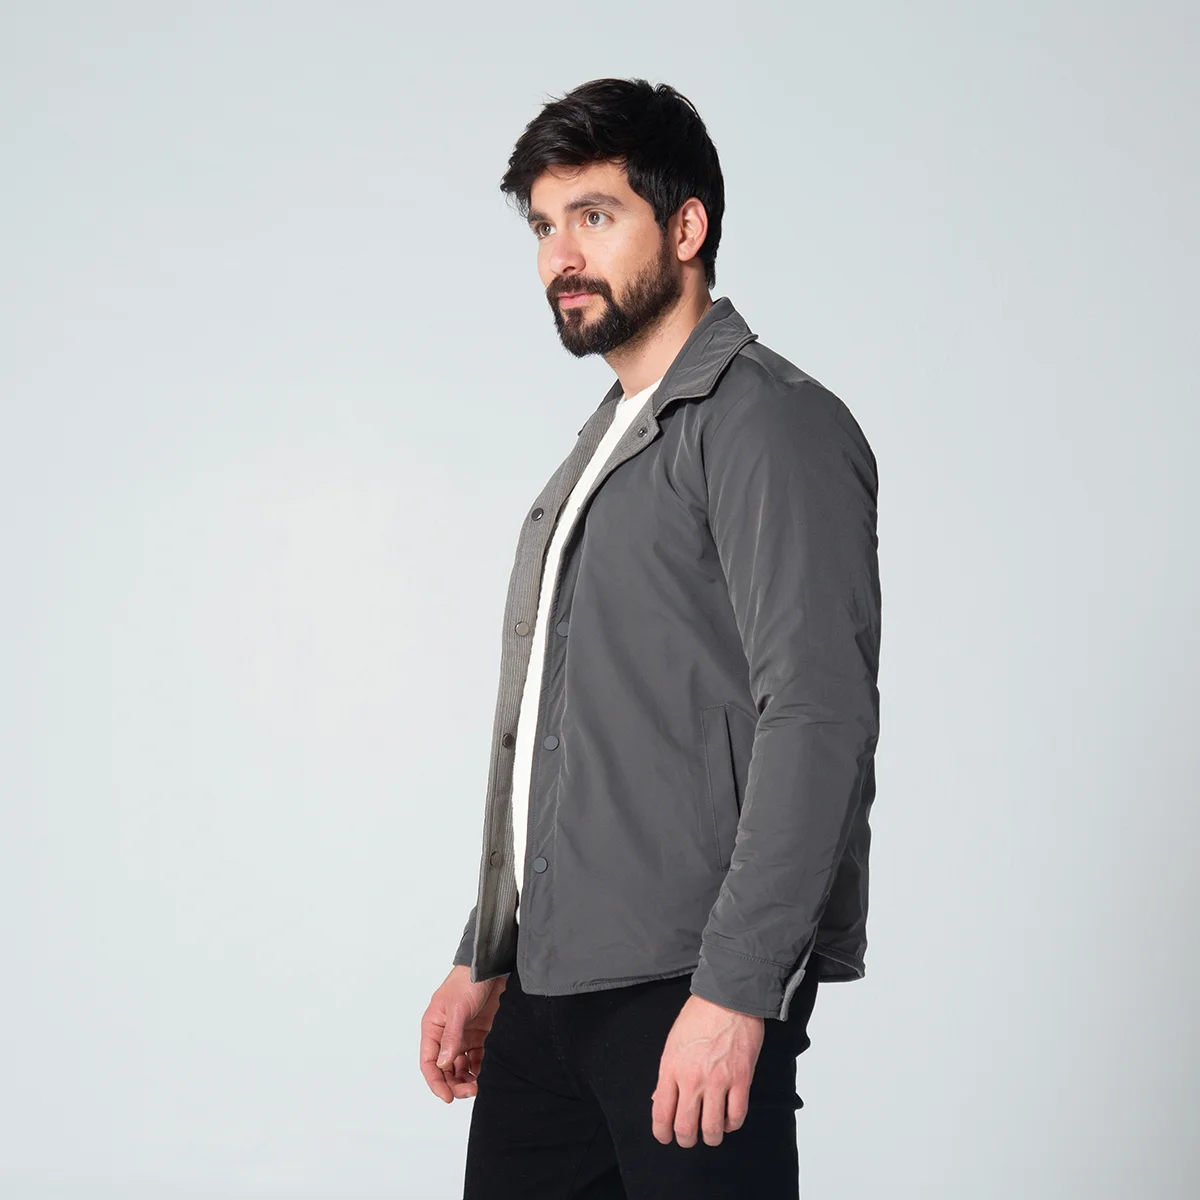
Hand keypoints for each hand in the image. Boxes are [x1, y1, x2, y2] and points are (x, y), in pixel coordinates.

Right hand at [420, 965, 506, 1102]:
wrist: (490, 966)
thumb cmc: (467, 981)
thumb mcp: (457, 1008)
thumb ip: (451, 1037)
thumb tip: (443, 1064)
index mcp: (433, 1027)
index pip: (429, 1062)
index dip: (436, 1082)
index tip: (448, 1097)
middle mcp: (446, 1035)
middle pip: (445, 1068)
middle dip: (454, 1083)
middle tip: (470, 1090)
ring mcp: (463, 1035)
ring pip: (461, 1066)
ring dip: (467, 1078)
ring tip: (479, 1084)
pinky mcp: (480, 1034)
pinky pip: (477, 1057)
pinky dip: (480, 1067)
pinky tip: (486, 1071)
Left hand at [651, 993, 763, 1146]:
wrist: (728, 997)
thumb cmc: (699, 1015)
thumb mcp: (673, 1042)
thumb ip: (666, 1074)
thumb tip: (659, 1099)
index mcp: (671, 1068)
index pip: (661, 1114)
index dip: (662, 1133)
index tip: (666, 1137)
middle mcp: (692, 1079)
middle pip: (686, 1128)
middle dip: (686, 1140)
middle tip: (689, 1138)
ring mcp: (718, 1081)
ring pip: (712, 1129)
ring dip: (711, 1137)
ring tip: (711, 1134)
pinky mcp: (742, 1080)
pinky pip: (736, 1116)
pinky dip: (732, 1125)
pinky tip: (729, 1120)